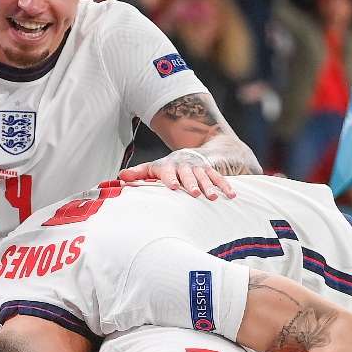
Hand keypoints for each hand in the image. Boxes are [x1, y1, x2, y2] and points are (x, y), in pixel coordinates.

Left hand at [118, 152, 235, 199]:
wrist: (187, 153)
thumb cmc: (165, 168)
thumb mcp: (151, 168)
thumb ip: (137, 173)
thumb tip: (120, 177)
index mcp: (168, 166)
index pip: (168, 172)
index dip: (170, 179)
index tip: (173, 188)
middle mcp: (184, 165)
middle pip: (188, 175)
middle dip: (192, 184)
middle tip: (195, 193)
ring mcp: (198, 167)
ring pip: (204, 176)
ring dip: (209, 186)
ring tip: (212, 197)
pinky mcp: (210, 170)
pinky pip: (218, 177)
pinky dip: (225, 185)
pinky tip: (231, 195)